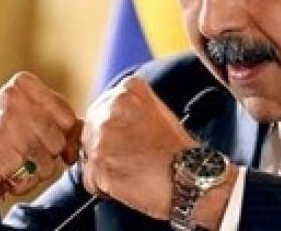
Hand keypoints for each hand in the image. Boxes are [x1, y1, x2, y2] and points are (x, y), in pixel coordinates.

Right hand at [0, 72, 79, 227]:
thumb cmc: (2, 144)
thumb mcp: (33, 122)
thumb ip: (62, 122)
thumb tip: (87, 131)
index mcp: (24, 84)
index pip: (68, 117)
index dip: (60, 137)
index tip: (38, 140)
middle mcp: (13, 97)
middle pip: (59, 139)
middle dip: (46, 155)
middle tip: (20, 152)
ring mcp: (5, 122)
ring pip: (49, 160)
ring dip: (35, 171)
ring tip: (13, 162)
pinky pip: (32, 174)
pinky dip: (23, 182)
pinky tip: (5, 173)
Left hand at [80, 76, 195, 218]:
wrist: (192, 177)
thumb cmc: (179, 152)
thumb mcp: (156, 113)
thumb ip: (126, 111)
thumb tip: (101, 122)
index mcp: (126, 91)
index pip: (100, 112)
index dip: (114, 133)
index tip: (132, 142)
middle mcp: (110, 108)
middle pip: (89, 132)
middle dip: (105, 149)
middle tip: (133, 160)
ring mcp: (102, 136)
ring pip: (88, 157)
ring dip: (105, 169)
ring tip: (133, 172)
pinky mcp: (99, 163)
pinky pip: (90, 180)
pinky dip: (105, 188)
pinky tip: (129, 184)